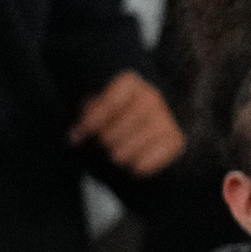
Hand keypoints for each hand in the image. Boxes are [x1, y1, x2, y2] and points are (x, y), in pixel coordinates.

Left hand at [70, 70, 185, 176]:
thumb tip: (75, 136)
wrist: (140, 134)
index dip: (95, 118)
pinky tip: (132, 166)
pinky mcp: (175, 139)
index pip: (113, 99)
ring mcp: (165, 118)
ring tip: (114, 157)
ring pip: (142, 138)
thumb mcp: (95, 112)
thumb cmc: (111, 120)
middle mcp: (151, 96)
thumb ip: (86, 119)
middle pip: (128, 119)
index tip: (78, 135)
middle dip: (109, 136)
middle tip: (101, 145)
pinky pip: (159, 153)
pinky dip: (141, 164)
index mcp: (130, 84)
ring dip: (123, 152)